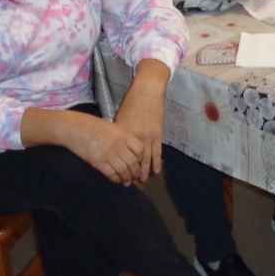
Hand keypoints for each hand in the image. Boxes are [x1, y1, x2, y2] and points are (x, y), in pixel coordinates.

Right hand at [20, 107, 144, 185]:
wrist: (74, 128)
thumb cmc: (93, 125)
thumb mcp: (113, 128)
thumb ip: (123, 137)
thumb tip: (131, 150)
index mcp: (123, 134)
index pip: (140, 149)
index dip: (141, 158)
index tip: (139, 162)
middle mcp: (119, 145)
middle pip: (132, 162)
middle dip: (135, 171)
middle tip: (135, 177)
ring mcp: (109, 154)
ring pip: (123, 170)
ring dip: (126, 178)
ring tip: (127, 181)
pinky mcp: (98, 162)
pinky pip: (111, 173)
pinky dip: (115, 179)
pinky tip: (117, 180)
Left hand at [114, 59, 169, 183]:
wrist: (147, 92)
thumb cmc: (132, 102)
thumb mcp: (121, 117)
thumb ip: (119, 133)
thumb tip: (117, 146)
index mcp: (124, 134)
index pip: (122, 155)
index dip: (121, 167)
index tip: (119, 176)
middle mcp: (135, 138)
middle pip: (134, 159)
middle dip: (133, 172)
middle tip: (131, 184)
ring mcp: (148, 137)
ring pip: (147, 158)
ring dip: (145, 171)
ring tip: (143, 181)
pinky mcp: (157, 134)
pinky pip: (158, 151)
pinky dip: (157, 162)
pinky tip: (156, 171)